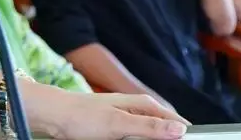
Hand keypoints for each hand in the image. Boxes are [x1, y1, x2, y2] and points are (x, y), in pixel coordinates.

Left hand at [46, 92, 188, 139]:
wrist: (55, 116)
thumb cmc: (83, 116)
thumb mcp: (118, 124)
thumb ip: (149, 126)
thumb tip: (179, 130)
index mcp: (143, 105)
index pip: (176, 122)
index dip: (185, 135)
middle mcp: (139, 111)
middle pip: (163, 132)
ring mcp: (128, 122)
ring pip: (149, 139)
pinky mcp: (118, 132)